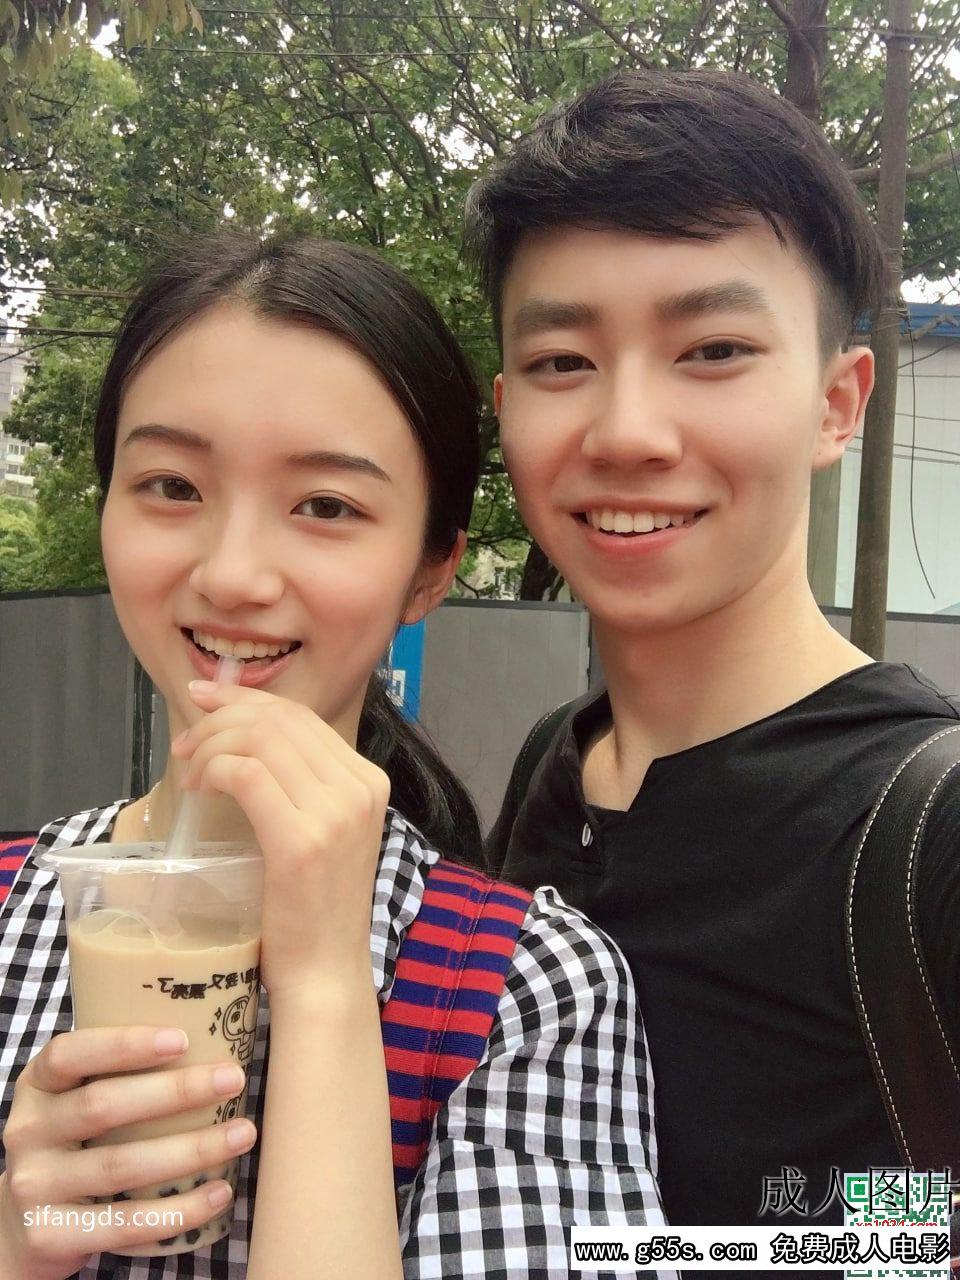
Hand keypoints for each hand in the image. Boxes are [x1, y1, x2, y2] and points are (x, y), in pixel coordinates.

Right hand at [0, 1026, 255, 1278]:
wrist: (27, 1224)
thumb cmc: (76, 1141)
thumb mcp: (77, 1097)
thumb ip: (120, 1071)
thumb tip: (214, 1031)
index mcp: (37, 1085)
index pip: (70, 1053)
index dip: (124, 1044)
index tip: (182, 1039)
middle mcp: (28, 1131)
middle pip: (102, 1106)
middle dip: (176, 1091)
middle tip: (234, 1079)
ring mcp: (35, 1186)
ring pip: (120, 1166)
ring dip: (191, 1150)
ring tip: (243, 1134)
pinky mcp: (51, 1235)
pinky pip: (124, 1224)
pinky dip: (178, 1210)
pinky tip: (219, 1193)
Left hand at [172, 683, 390, 1001]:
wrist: (324, 972)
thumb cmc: (312, 907)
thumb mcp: (320, 831)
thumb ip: (298, 784)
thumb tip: (243, 733)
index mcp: (368, 780)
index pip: (301, 716)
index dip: (246, 699)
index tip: (204, 701)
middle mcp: (360, 788)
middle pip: (280, 719)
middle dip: (221, 716)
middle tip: (185, 739)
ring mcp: (336, 813)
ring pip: (260, 740)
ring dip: (211, 744)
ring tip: (188, 769)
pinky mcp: (303, 840)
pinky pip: (247, 775)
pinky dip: (213, 770)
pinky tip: (198, 789)